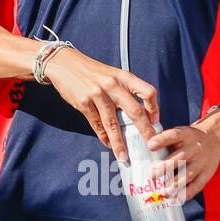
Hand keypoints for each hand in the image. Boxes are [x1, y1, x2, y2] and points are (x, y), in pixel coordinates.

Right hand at [41, 47, 159, 162]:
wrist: (64, 63)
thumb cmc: (91, 71)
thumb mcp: (112, 74)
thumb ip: (124, 90)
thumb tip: (137, 115)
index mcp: (123, 77)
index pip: (147, 92)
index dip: (154, 108)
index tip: (155, 121)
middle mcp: (112, 85)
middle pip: (134, 111)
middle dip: (144, 131)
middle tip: (151, 145)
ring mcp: (97, 94)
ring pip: (113, 124)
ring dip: (119, 143)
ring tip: (124, 157)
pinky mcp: (83, 103)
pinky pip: (96, 124)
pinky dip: (103, 136)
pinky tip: (107, 144)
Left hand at [147, 110, 219, 201]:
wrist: (215, 139)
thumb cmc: (188, 139)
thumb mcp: (179, 133)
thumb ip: (164, 141)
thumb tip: (142, 150)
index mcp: (185, 135)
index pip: (173, 136)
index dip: (161, 141)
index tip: (150, 146)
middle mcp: (195, 148)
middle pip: (180, 158)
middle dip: (165, 168)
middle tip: (152, 175)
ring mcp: (202, 162)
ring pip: (188, 174)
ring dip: (174, 184)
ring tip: (162, 191)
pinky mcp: (206, 174)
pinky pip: (197, 186)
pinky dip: (186, 194)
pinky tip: (175, 198)